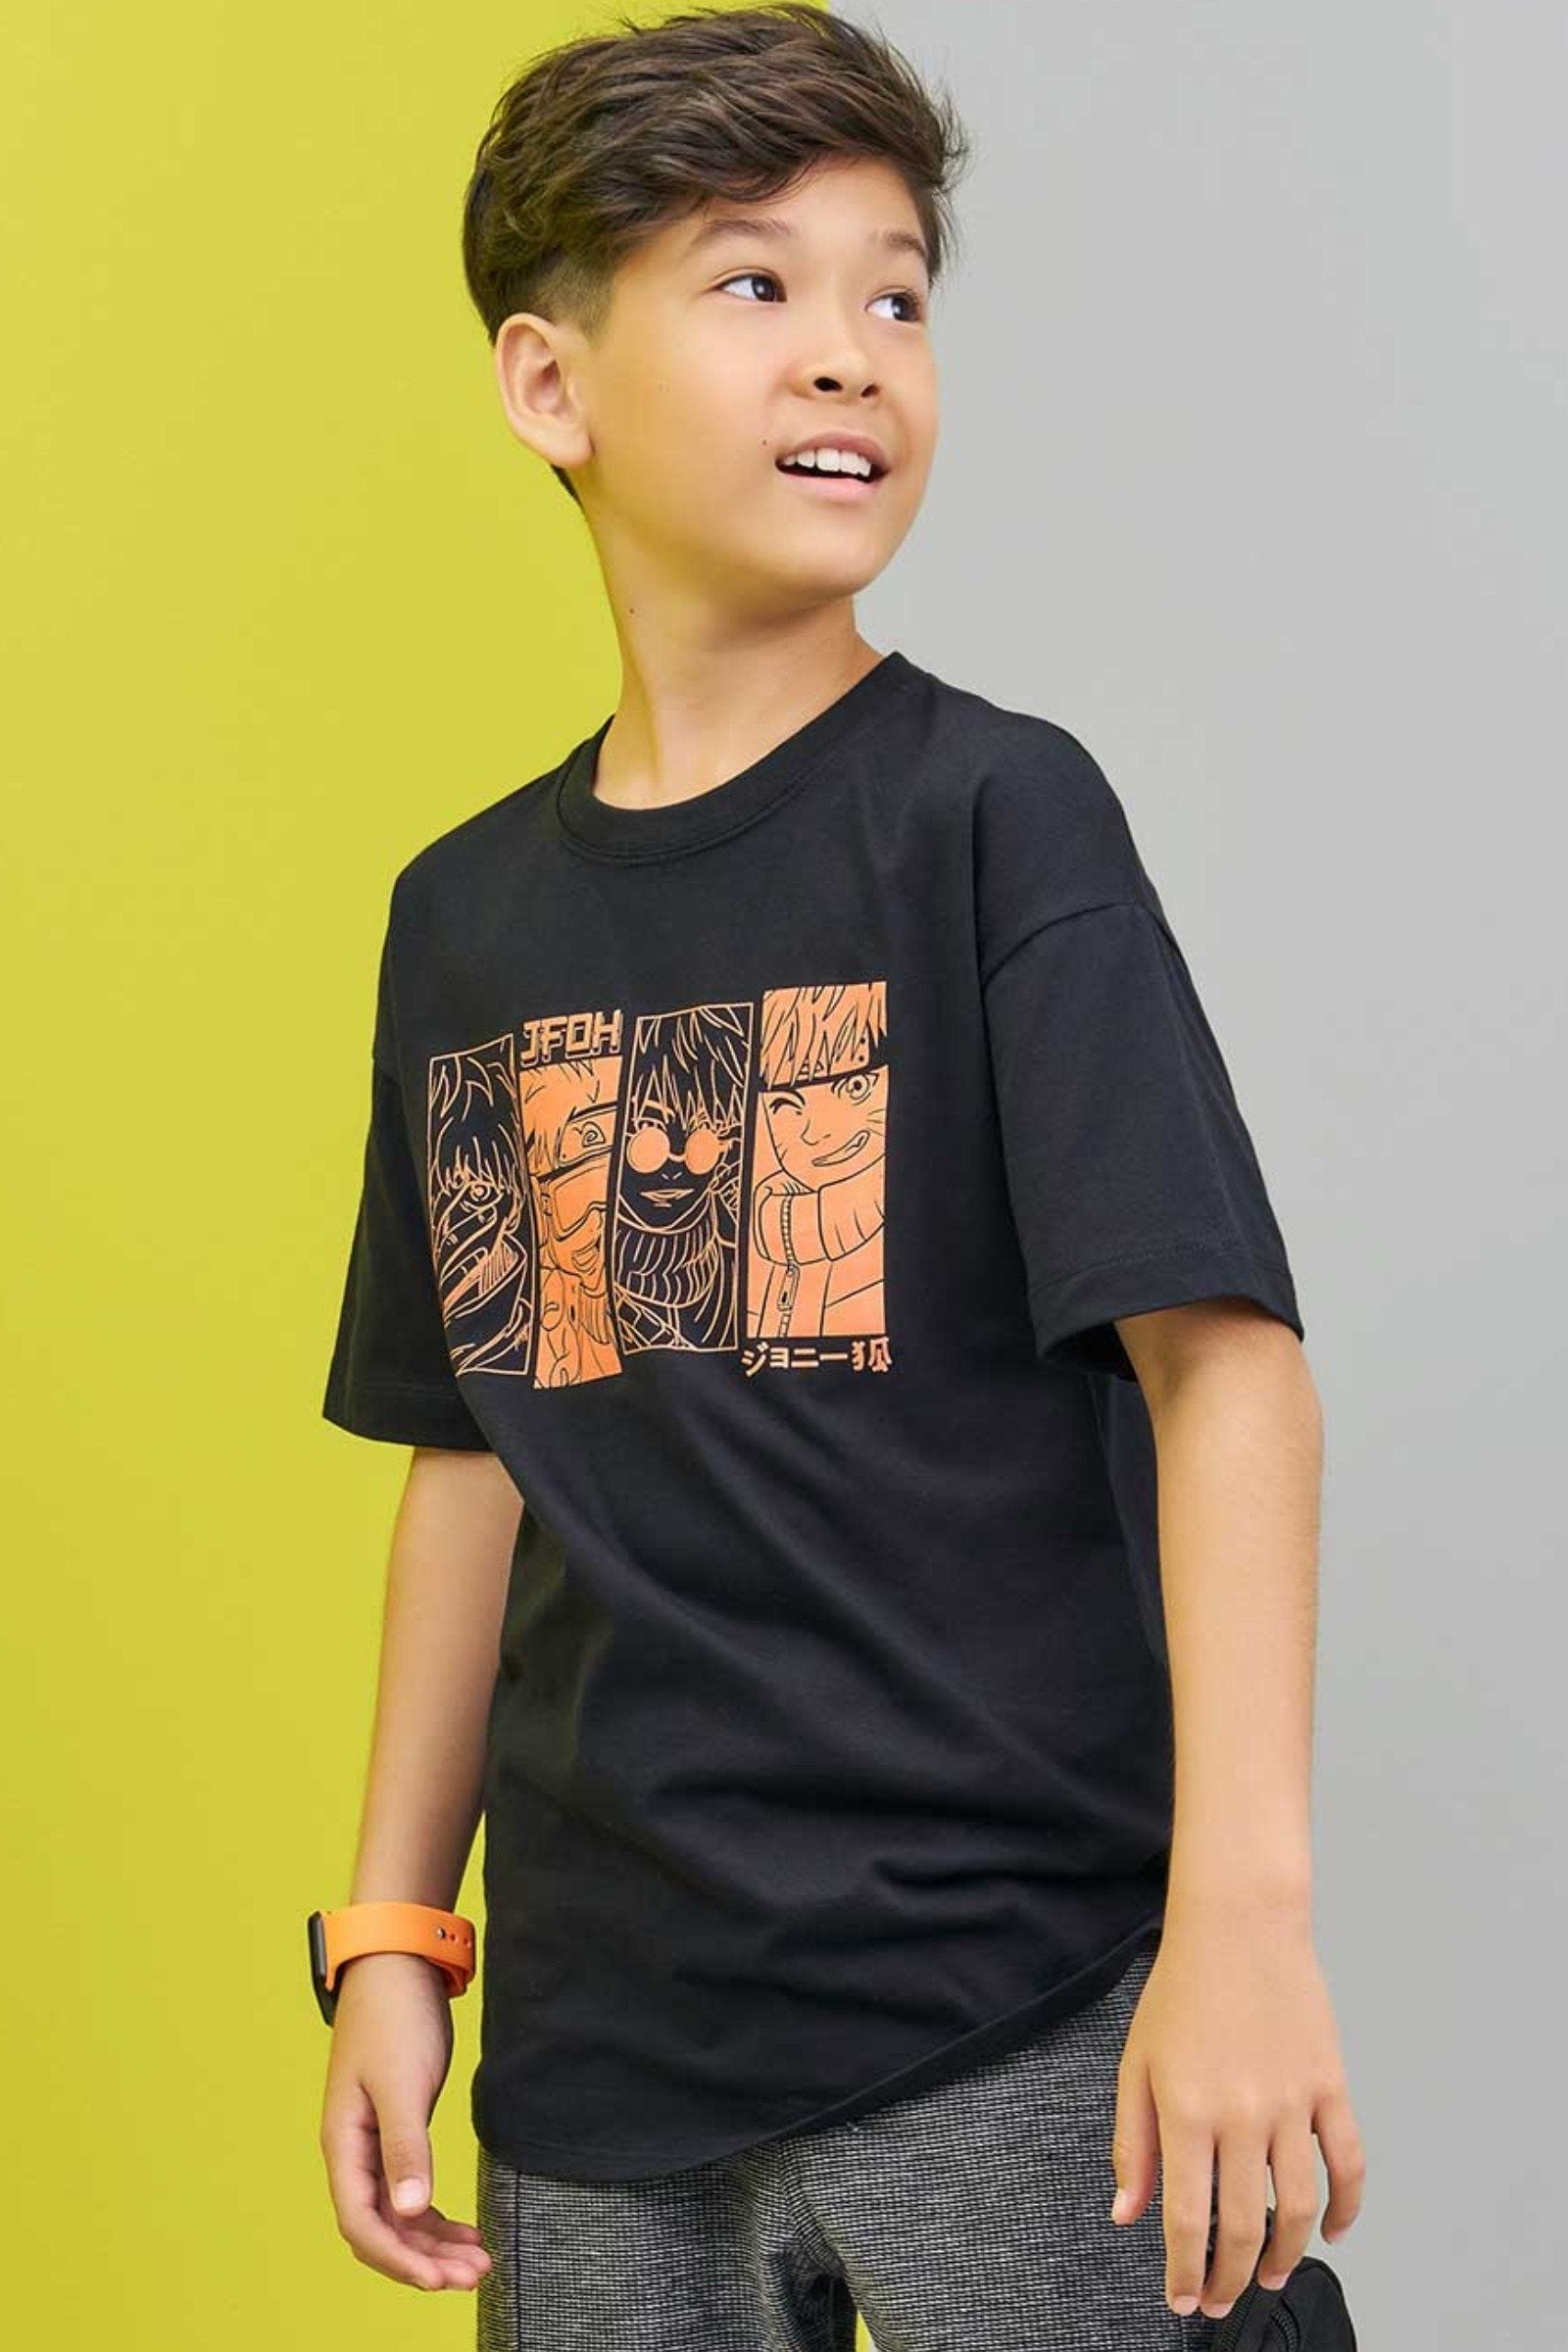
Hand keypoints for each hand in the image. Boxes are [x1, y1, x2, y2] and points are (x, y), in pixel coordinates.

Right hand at [317, 1952, 492, 2292]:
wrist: (399, 1962)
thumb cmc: (395, 2016)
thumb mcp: (402, 2082)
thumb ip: (406, 2146)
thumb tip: (409, 2210)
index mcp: (343, 2143)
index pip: (362, 2223)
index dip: (399, 2259)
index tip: (440, 2280)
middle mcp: (354, 2152)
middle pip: (382, 2228)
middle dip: (424, 2260)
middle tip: (474, 2275)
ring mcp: (375, 2143)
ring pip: (398, 2215)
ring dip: (434, 2243)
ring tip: (478, 2261)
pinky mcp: (399, 2129)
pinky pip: (411, 2191)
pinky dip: (435, 2216)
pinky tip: (464, 2230)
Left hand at [1109, 1910, 1365, 2320]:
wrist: (1239, 1924)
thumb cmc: (1183, 1987)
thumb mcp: (1136, 2063)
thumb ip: (1133, 2143)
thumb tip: (1127, 2212)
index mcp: (1187, 2112)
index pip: (1188, 2219)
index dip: (1185, 2271)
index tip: (1182, 2298)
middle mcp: (1242, 2116)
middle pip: (1244, 2226)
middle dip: (1231, 2278)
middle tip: (1220, 2300)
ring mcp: (1292, 2104)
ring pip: (1298, 2207)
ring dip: (1286, 2255)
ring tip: (1272, 2275)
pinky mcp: (1329, 2087)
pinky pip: (1348, 2162)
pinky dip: (1347, 2206)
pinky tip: (1332, 2230)